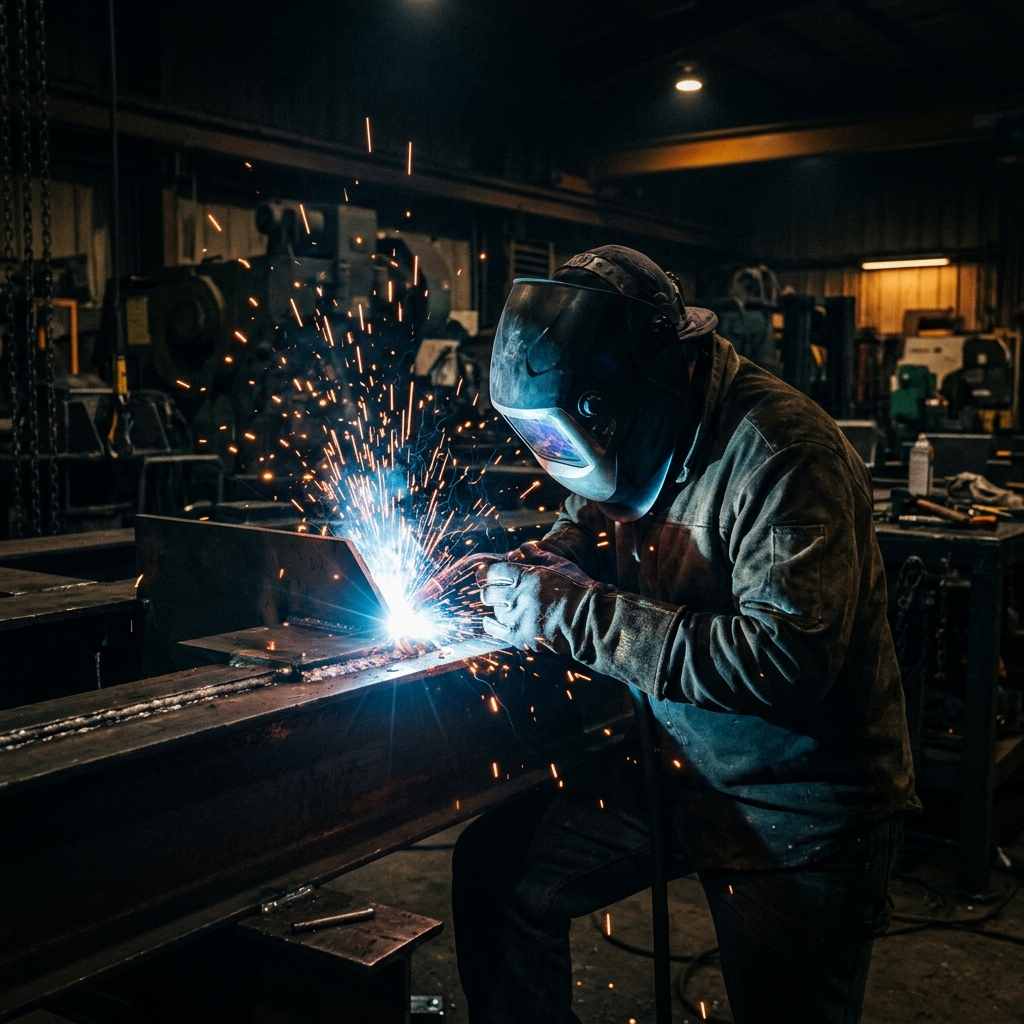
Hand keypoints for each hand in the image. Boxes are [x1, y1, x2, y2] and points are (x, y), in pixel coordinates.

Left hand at [477, 542, 599, 652]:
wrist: (588, 619)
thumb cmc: (576, 589)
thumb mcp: (559, 565)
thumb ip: (538, 555)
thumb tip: (523, 547)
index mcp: (526, 577)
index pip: (492, 573)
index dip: (485, 572)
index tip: (484, 573)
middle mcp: (518, 598)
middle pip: (487, 593)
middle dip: (487, 589)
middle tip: (492, 589)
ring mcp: (518, 619)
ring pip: (493, 611)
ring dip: (497, 607)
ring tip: (507, 606)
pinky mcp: (520, 637)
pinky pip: (495, 631)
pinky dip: (492, 625)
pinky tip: (493, 622)